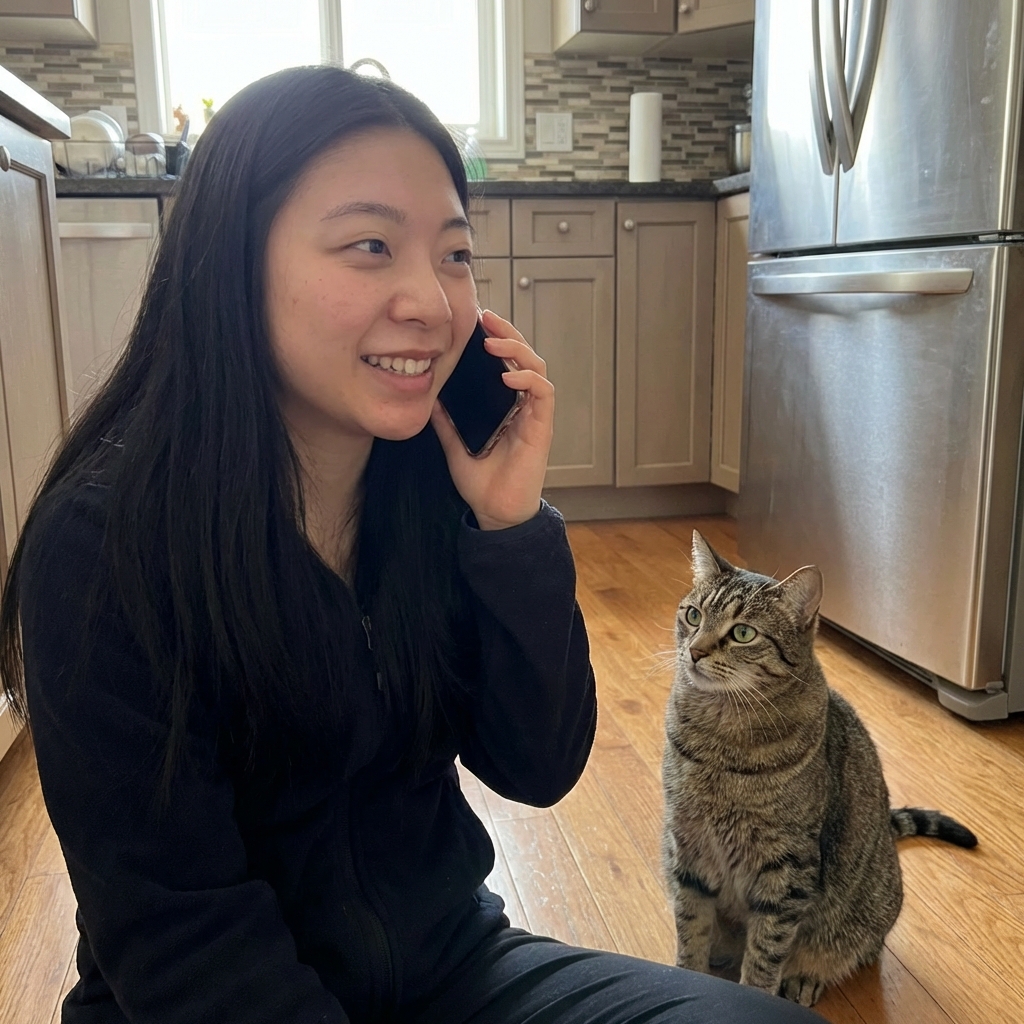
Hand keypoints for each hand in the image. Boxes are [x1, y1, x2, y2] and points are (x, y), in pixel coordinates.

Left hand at [431, 309, 553, 530]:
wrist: (496, 513)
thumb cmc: (481, 482)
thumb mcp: (454, 444)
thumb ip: (446, 420)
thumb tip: (428, 396)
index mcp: (505, 405)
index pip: (506, 362)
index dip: (495, 338)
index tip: (476, 321)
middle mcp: (522, 405)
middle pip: (524, 356)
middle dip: (507, 333)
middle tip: (486, 317)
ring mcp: (534, 415)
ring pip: (537, 368)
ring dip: (518, 350)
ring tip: (494, 343)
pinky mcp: (541, 428)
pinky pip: (543, 394)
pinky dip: (528, 380)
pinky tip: (508, 376)